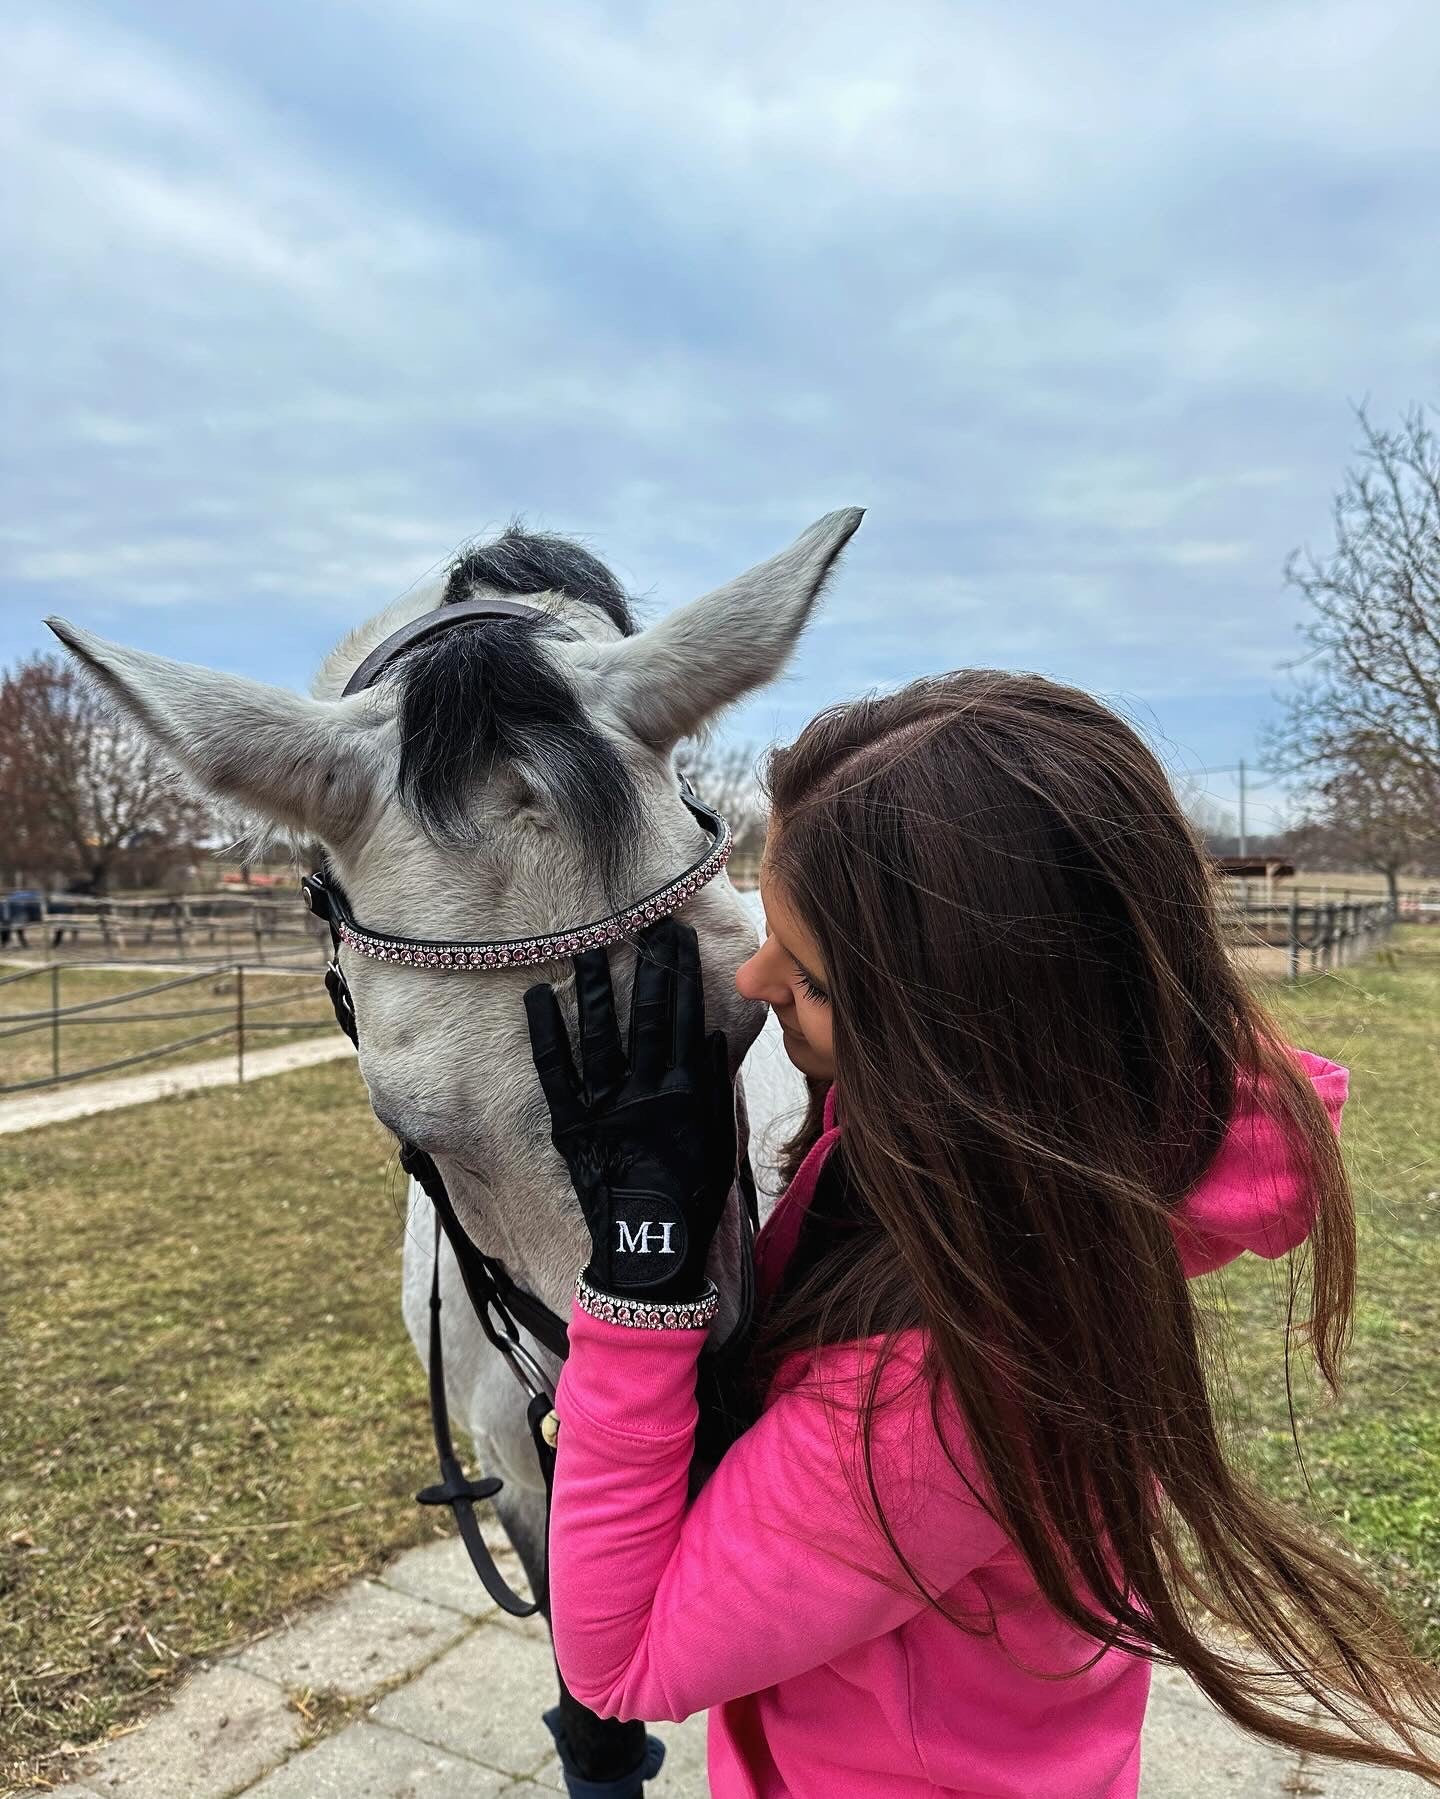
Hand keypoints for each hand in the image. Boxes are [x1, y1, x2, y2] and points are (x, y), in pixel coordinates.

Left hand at [524, 917, 734, 1301]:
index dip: (684, 976)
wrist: (650, 1251)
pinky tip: (537, 998)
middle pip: (647, 1017)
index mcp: (684, 1092)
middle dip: (648, 968)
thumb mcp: (716, 1141)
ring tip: (588, 945)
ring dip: (595, 987)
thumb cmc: (690, 1200)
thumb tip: (708, 1033)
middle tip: (646, 925)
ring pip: (600, 1033)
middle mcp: (645, 1091)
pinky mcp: (572, 1124)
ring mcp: (606, 1105)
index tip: (681, 939)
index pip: (685, 1019)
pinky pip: (555, 1072)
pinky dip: (546, 1034)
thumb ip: (713, 1086)